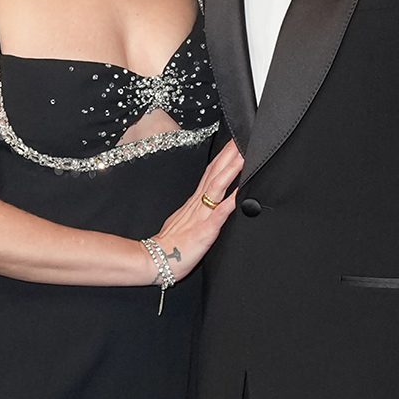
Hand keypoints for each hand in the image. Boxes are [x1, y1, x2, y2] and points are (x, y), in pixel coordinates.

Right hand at [150, 140, 242, 281]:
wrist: (155, 261)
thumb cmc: (170, 246)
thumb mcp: (183, 221)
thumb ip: (196, 211)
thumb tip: (208, 203)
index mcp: (194, 203)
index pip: (211, 174)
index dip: (222, 158)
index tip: (233, 143)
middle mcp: (198, 205)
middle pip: (215, 174)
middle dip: (229, 156)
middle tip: (242, 138)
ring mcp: (202, 216)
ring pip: (217, 187)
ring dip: (231, 170)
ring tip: (243, 155)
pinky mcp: (206, 230)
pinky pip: (220, 214)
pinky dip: (231, 201)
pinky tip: (241, 192)